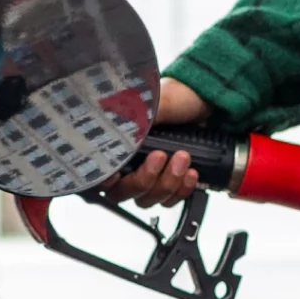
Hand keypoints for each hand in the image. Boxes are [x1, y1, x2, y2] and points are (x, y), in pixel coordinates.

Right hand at [105, 78, 211, 207]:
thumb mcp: (154, 103)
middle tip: (160, 156)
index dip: (102, 180)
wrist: (203, 101)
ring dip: (167, 183)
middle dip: (144, 179)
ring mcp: (149, 177)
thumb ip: (134, 115)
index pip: (97, 174)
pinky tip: (191, 173)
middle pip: (122, 193)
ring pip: (148, 199)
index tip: (116, 174)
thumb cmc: (174, 97)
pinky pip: (170, 201)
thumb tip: (116, 119)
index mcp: (115, 145)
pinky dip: (181, 190)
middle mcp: (127, 165)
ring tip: (183, 158)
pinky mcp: (169, 183)